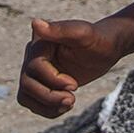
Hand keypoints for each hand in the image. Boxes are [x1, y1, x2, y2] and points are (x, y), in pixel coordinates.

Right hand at [18, 17, 133, 117]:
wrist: (107, 48)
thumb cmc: (99, 38)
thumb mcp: (84, 34)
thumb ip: (61, 29)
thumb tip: (35, 22)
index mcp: (40, 43)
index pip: (35, 68)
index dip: (53, 80)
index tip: (74, 85)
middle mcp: (33, 57)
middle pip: (27, 84)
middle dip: (49, 96)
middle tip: (72, 100)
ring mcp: (35, 72)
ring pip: (26, 96)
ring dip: (46, 105)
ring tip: (69, 104)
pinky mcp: (41, 84)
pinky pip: (33, 103)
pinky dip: (47, 110)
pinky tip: (65, 107)